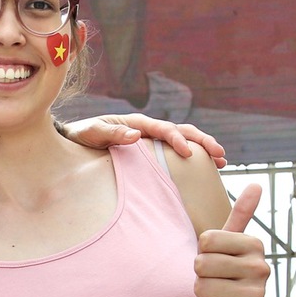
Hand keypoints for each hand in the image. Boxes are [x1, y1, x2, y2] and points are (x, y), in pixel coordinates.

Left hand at [66, 113, 226, 167]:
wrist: (74, 142)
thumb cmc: (82, 137)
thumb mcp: (92, 133)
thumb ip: (112, 133)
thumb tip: (136, 135)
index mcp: (137, 123)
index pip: (163, 129)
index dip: (177, 139)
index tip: (188, 153)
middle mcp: (148, 130)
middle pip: (182, 131)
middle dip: (202, 141)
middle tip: (219, 154)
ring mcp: (151, 141)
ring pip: (184, 141)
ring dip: (203, 150)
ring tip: (221, 162)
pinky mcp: (151, 154)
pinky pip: (174, 155)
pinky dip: (192, 160)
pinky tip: (204, 172)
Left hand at [195, 184, 268, 296]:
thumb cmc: (225, 279)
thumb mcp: (230, 246)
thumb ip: (240, 216)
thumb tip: (256, 184)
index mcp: (255, 245)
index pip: (207, 239)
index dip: (202, 253)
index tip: (215, 262)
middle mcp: (261, 267)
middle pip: (202, 263)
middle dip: (200, 276)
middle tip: (214, 283)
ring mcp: (257, 294)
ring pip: (202, 287)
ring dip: (203, 296)